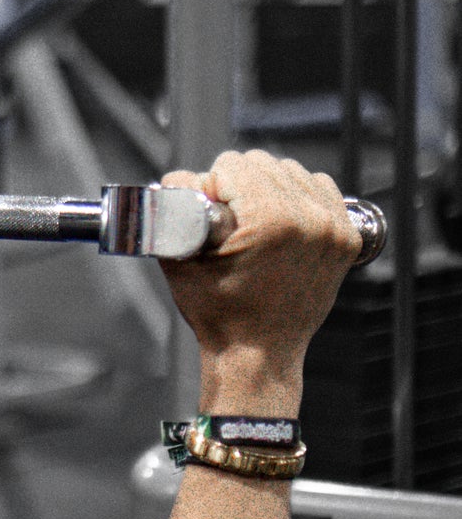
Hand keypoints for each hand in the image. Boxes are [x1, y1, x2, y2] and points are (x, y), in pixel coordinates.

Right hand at [159, 150, 359, 406]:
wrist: (258, 356)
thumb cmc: (219, 316)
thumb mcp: (182, 260)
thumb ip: (172, 209)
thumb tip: (177, 178)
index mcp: (272, 220)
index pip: (234, 164)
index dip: (211, 187)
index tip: (208, 214)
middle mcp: (310, 219)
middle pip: (264, 162)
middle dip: (239, 184)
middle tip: (229, 221)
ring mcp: (333, 229)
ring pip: (292, 171)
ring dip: (269, 187)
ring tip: (255, 222)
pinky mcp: (345, 238)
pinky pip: (322, 188)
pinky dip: (301, 195)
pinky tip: (284, 219)